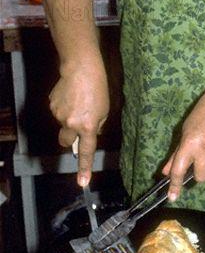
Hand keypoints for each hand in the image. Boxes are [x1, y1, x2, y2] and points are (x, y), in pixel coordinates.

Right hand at [49, 59, 108, 185]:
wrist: (81, 69)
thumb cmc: (98, 88)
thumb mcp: (105, 109)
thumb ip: (97, 125)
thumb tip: (90, 132)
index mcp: (88, 126)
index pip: (86, 152)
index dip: (84, 168)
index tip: (82, 183)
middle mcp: (71, 124)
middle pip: (66, 141)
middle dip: (71, 138)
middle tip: (78, 124)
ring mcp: (59, 115)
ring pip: (63, 124)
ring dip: (69, 118)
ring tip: (78, 101)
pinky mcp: (52, 105)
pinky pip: (58, 112)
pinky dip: (64, 107)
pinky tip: (70, 95)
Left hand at [162, 92, 204, 200]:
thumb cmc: (200, 116)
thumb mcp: (184, 133)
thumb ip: (176, 155)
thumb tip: (166, 173)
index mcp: (189, 144)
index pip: (179, 170)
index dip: (175, 186)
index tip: (173, 197)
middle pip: (201, 177)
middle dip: (200, 172)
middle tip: (201, 160)